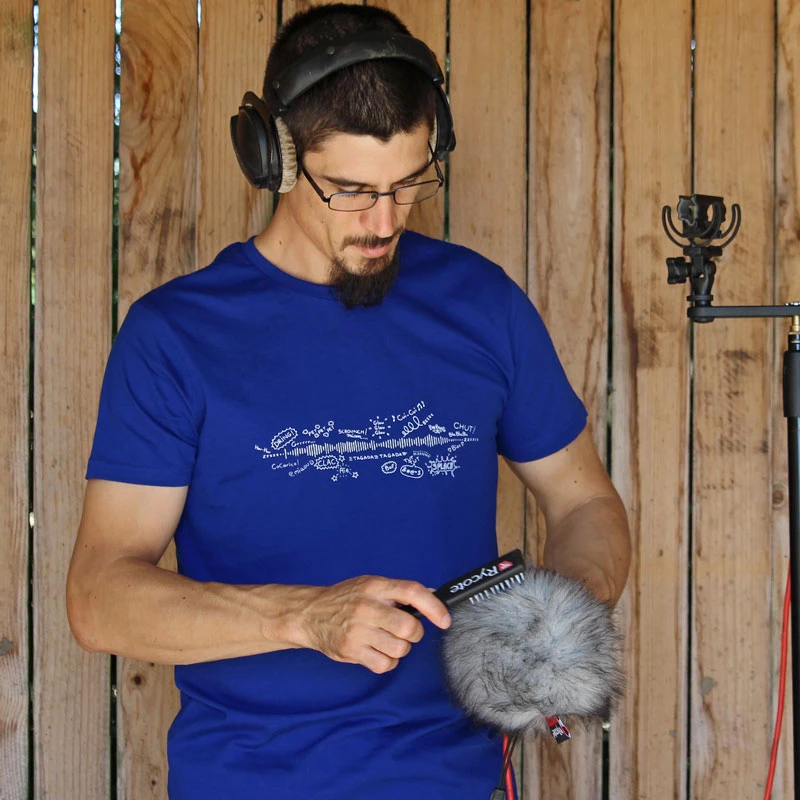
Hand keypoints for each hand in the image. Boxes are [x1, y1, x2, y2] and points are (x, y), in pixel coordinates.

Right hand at [297, 576, 450, 673]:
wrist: (310, 613)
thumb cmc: (345, 599)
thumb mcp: (371, 585)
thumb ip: (399, 591)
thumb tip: (433, 597)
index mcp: (375, 586)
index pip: (412, 592)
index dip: (434, 607)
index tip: (445, 620)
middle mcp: (367, 607)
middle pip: (409, 627)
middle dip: (414, 633)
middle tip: (404, 631)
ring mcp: (358, 630)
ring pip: (400, 649)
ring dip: (400, 648)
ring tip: (385, 640)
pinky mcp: (351, 651)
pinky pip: (385, 664)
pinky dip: (386, 661)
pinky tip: (376, 650)